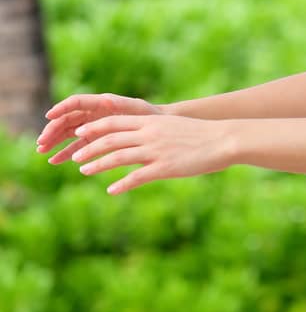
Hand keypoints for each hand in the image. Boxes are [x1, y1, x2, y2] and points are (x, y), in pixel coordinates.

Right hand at [37, 93, 162, 164]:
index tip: (48, 116)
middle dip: (54, 130)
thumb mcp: (137, 111)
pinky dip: (68, 152)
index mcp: (102, 102)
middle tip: (42, 142)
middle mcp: (94, 112)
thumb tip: (106, 102)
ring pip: (70, 133)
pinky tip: (57, 160)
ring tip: (44, 152)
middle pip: (68, 119)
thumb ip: (121, 107)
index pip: (76, 102)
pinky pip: (79, 146)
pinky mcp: (98, 140)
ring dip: (56, 142)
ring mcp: (94, 126)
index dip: (61, 108)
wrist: (161, 126)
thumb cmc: (151, 116)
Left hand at [50, 111, 231, 194]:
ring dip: (98, 164)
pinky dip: (121, 184)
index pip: (114, 122)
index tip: (79, 135)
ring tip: (84, 171)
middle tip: (75, 157)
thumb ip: (155, 130)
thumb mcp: (173, 127)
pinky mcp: (165, 168)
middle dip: (89, 148)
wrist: (223, 140)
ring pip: (118, 156)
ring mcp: (156, 151)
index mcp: (150, 121)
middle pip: (110, 139)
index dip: (94, 129)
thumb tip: (141, 136)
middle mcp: (149, 134)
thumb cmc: (201, 134)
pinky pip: (137, 177)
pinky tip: (111, 190)